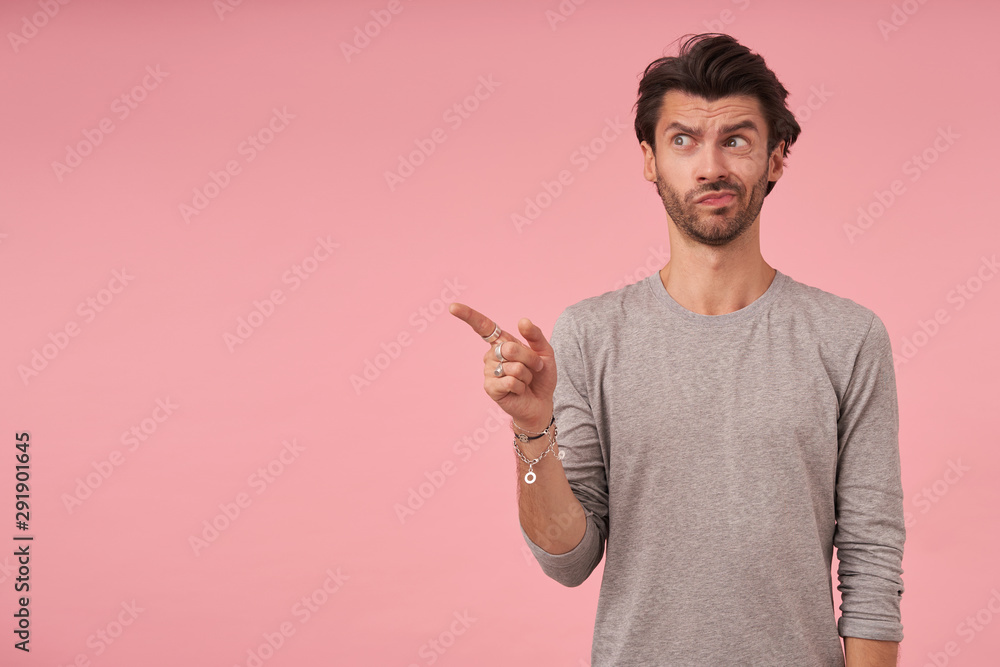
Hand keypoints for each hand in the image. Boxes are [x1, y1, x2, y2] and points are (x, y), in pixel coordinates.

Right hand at [448, 302, 555, 430]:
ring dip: (527, 374)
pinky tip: (519, 390)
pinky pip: (511, 381)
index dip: (468, 315)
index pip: (483, 326)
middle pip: (509, 348)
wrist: (541, 402)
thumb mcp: (544, 352)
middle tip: (534, 368)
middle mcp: (491, 355)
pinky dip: (521, 386)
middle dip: (530, 359)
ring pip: (513, 366)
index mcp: (502, 342)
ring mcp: (488, 371)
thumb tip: (522, 320)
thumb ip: (535, 335)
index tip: (453, 307)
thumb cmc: (540, 376)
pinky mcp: (490, 388)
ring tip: (525, 381)